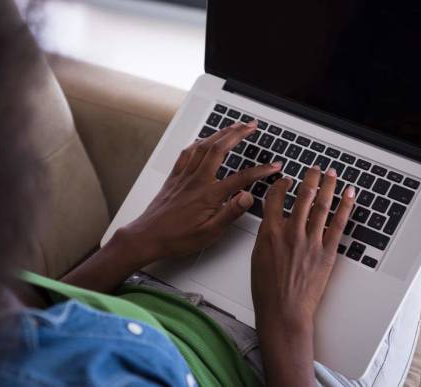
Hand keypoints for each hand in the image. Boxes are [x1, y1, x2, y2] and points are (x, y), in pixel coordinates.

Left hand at [121, 120, 281, 262]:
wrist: (147, 237)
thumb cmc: (176, 238)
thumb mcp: (209, 233)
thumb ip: (230, 213)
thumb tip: (247, 197)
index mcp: (208, 195)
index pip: (241, 178)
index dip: (260, 170)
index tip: (273, 166)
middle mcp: (196, 180)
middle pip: (220, 149)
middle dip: (238, 133)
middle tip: (251, 125)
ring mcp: (184, 176)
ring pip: (203, 146)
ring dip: (220, 133)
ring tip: (233, 126)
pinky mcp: (174, 177)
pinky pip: (187, 153)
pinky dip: (198, 142)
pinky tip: (203, 140)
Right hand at [251, 166, 354, 328]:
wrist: (284, 311)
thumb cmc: (268, 290)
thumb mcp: (257, 257)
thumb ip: (266, 236)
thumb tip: (273, 223)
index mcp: (270, 232)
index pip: (274, 198)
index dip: (281, 186)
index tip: (286, 181)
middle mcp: (291, 232)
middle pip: (302, 196)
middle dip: (309, 179)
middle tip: (314, 170)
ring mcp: (310, 241)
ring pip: (321, 205)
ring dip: (328, 186)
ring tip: (331, 174)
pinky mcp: (326, 252)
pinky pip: (338, 224)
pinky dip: (345, 206)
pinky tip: (349, 194)